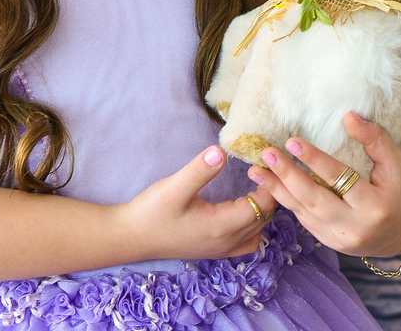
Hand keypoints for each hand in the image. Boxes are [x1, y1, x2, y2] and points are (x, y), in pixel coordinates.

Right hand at [117, 145, 279, 260]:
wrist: (132, 237)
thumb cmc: (152, 211)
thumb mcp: (174, 187)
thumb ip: (200, 170)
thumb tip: (222, 151)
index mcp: (222, 226)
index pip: (261, 206)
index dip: (266, 184)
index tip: (260, 163)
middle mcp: (227, 242)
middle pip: (264, 219)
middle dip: (269, 194)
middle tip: (261, 170)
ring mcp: (221, 249)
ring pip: (257, 231)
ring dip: (261, 210)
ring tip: (253, 188)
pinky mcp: (213, 250)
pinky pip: (246, 241)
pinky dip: (252, 226)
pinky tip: (241, 211)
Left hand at [246, 112, 400, 257]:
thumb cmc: (397, 191)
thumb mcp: (395, 164)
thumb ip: (375, 139)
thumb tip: (349, 116)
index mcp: (375, 206)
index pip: (341, 179)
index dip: (316, 160)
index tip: (292, 142)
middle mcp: (356, 226)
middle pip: (315, 199)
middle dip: (288, 176)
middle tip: (267, 154)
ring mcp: (339, 238)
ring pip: (303, 212)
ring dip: (276, 190)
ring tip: (255, 170)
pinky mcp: (328, 242)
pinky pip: (303, 219)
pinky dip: (285, 201)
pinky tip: (268, 184)